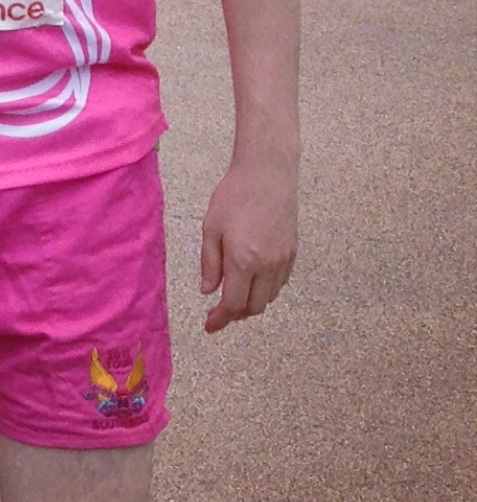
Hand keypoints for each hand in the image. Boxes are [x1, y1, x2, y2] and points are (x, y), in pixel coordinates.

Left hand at [197, 157, 296, 332]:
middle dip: (236, 314)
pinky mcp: (293, 251)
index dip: (221, 319)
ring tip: (233, 296)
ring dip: (251, 303)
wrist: (268, 174)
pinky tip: (251, 281)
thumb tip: (209, 291)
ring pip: (269, 297)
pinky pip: (280, 282)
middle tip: (218, 313)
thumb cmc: (233, 197)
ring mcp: (284, 260)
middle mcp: (269, 266)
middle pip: (255, 306)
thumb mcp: (211, 229)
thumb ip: (210, 264)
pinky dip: (265, 289)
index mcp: (244, 261)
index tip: (209, 327)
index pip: (234, 304)